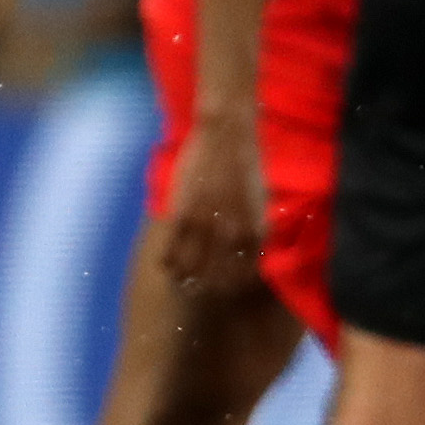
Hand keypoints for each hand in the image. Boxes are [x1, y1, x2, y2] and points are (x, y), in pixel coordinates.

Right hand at [157, 115, 266, 294]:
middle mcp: (232, 234)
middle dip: (209, 288)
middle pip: (217, 277)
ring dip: (186, 279)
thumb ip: (254, 226)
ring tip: (181, 283)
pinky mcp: (183, 213)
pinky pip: (172, 247)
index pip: (245, 275)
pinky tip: (164, 266)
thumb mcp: (259, 200)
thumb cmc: (246, 163)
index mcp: (255, 231)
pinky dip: (168, 260)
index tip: (224, 289)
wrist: (227, 134)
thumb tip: (247, 248)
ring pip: (192, 267)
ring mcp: (205, 225)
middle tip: (199, 290)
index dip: (234, 286)